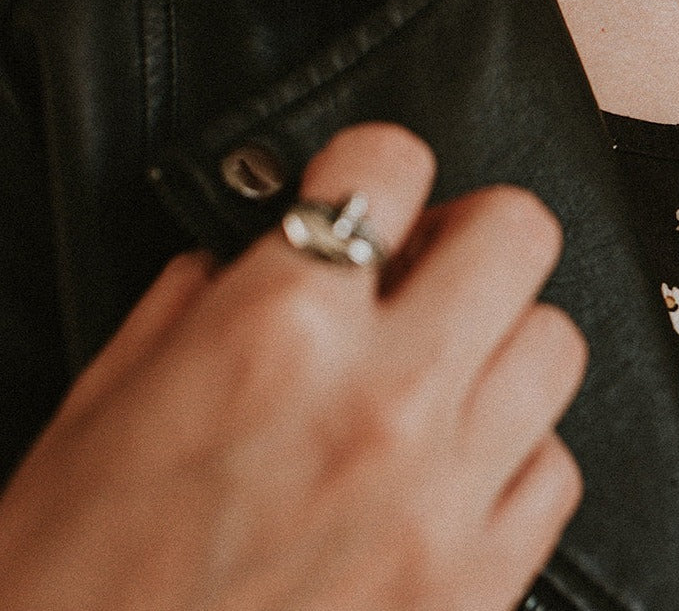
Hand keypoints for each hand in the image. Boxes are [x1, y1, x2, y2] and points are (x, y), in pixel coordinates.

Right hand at [0, 123, 586, 610]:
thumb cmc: (70, 581)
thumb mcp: (107, 404)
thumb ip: (200, 301)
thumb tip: (253, 255)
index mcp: (275, 330)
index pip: (392, 162)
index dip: (376, 163)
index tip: (366, 188)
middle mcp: (379, 399)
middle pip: (517, 234)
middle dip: (472, 232)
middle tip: (432, 263)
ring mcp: (442, 494)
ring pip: (556, 345)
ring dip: (502, 340)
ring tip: (447, 366)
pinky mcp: (479, 582)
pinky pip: (554, 468)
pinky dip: (515, 452)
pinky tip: (457, 464)